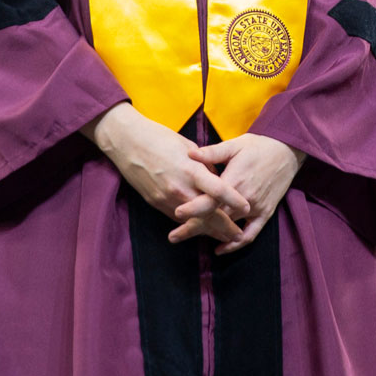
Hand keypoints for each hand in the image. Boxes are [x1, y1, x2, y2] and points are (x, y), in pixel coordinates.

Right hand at [84, 103, 249, 240]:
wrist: (127, 142)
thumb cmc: (159, 138)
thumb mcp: (187, 146)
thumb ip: (204, 165)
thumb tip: (217, 179)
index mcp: (190, 170)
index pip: (218, 190)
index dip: (234, 200)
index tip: (248, 207)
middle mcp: (179, 188)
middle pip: (207, 214)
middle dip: (224, 227)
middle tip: (238, 235)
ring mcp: (166, 198)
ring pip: (192, 221)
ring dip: (209, 230)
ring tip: (224, 238)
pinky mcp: (156, 203)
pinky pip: (177, 218)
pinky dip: (191, 224)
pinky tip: (201, 229)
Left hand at [172, 133, 304, 253]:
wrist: (286, 150)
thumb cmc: (257, 146)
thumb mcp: (234, 145)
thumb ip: (212, 153)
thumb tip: (190, 153)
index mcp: (235, 180)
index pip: (211, 199)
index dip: (193, 208)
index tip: (177, 213)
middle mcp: (244, 198)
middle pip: (216, 217)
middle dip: (194, 227)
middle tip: (174, 236)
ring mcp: (256, 207)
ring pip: (229, 227)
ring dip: (210, 234)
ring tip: (188, 237)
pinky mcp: (265, 213)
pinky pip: (250, 234)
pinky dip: (235, 244)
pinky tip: (220, 249)